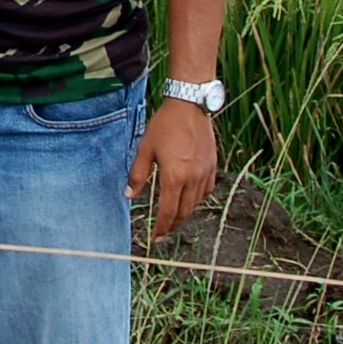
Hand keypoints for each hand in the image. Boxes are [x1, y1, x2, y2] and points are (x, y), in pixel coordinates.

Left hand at [126, 96, 217, 236]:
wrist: (189, 105)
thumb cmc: (164, 125)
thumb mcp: (145, 149)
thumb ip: (138, 175)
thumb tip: (129, 195)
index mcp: (174, 177)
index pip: (168, 212)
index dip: (161, 228)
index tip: (156, 237)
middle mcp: (193, 179)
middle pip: (184, 212)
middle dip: (173, 225)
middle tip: (164, 231)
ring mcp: (206, 172)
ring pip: (196, 203)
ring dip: (185, 212)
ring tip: (174, 215)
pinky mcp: (213, 165)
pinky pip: (207, 190)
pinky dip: (198, 198)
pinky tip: (189, 196)